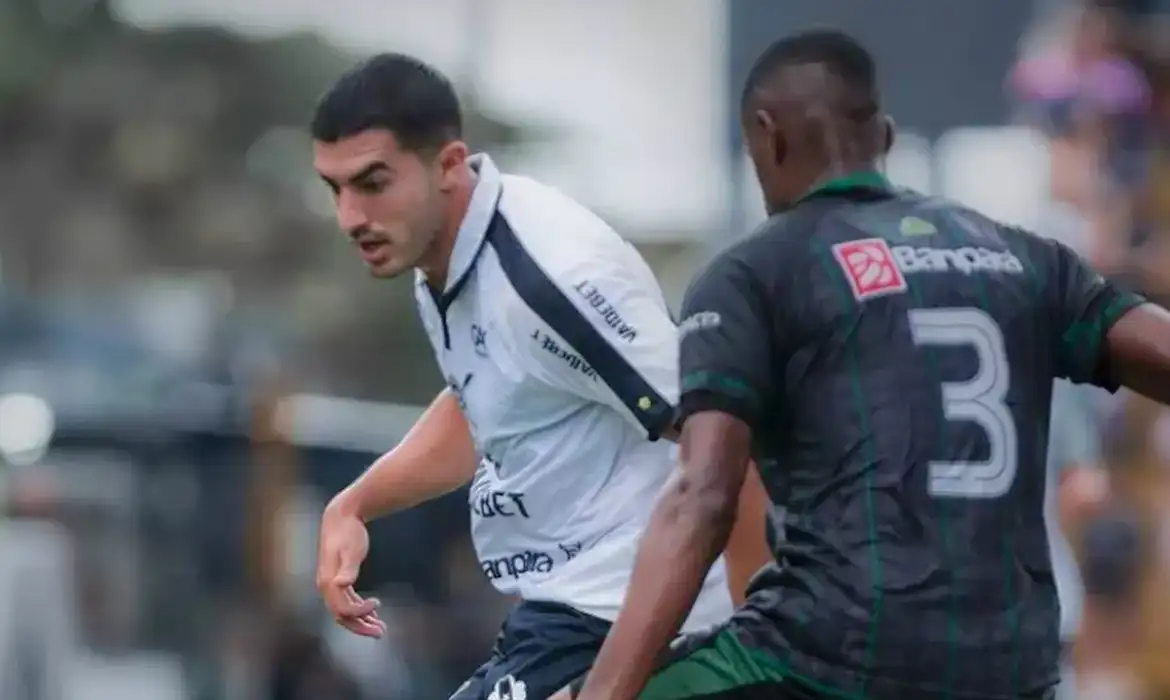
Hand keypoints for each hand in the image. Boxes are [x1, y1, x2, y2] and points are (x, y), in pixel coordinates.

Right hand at [317, 500, 385, 637]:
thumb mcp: (352, 550)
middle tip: (382, 633)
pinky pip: (346, 601)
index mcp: (327, 582)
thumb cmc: (348, 531)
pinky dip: (359, 609)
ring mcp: (331, 583)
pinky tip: (372, 611)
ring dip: (361, 621)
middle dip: (361, 627)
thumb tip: (340, 584)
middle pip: (341, 616)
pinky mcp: (337, 579)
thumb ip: (348, 568)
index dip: (360, 613)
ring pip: (344, 611)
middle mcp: (326, 586)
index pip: (342, 610)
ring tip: (380, 628)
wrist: (341, 516)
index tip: (378, 603)